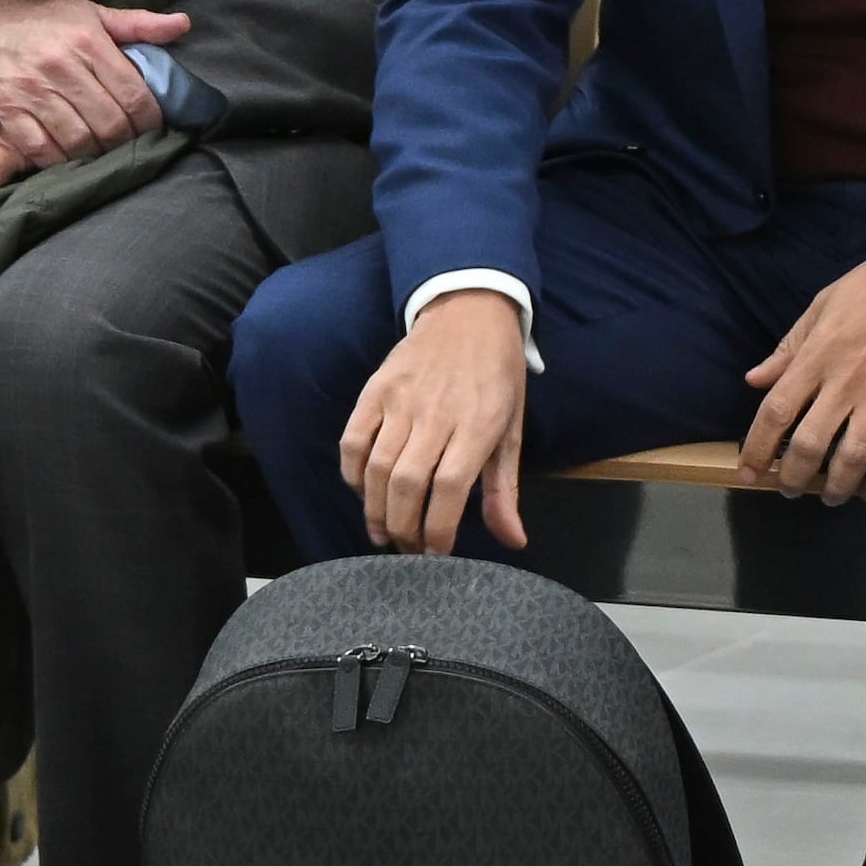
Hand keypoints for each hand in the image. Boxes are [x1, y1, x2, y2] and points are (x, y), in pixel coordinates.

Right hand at [0, 0, 193, 161]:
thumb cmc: (45, 20)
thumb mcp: (92, 12)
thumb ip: (139, 23)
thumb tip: (183, 25)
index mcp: (88, 42)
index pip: (133, 94)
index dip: (150, 120)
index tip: (154, 129)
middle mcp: (61, 67)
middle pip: (108, 122)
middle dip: (125, 141)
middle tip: (130, 146)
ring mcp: (31, 91)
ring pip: (77, 140)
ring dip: (96, 155)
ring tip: (104, 154)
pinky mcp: (6, 111)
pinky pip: (40, 148)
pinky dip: (59, 161)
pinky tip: (70, 158)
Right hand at [340, 288, 532, 555]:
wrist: (470, 312)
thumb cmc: (497, 375)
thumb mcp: (511, 428)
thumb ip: (504, 489)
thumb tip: (513, 541)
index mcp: (479, 424)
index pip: (449, 488)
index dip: (437, 529)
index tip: (436, 554)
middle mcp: (438, 413)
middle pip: (407, 484)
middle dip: (403, 528)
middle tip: (406, 548)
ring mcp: (401, 400)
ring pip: (377, 468)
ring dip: (375, 510)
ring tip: (383, 533)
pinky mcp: (376, 390)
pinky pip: (353, 441)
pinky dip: (352, 474)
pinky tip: (363, 492)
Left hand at [740, 223, 865, 504]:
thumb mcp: (823, 304)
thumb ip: (789, 347)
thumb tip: (755, 380)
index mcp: (817, 355)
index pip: (775, 413)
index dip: (757, 450)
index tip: (749, 472)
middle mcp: (844, 382)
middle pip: (809, 446)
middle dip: (795, 478)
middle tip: (791, 490)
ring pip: (852, 459)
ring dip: (837, 488)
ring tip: (831, 496)